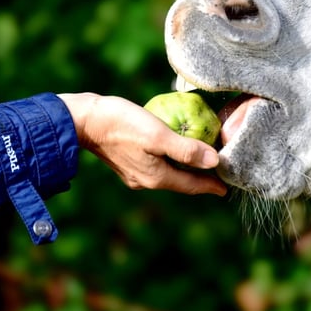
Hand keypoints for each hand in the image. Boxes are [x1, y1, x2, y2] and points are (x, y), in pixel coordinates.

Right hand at [59, 93, 226, 196]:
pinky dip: (171, 162)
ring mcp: (134, 174)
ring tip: (201, 163)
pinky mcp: (126, 163)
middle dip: (200, 179)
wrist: (84, 121)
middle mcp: (146, 181)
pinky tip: (174, 152)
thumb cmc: (121, 124)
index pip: (191, 185)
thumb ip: (186, 149)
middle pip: (181, 182)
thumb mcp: (157, 135)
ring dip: (186, 170)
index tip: (226, 189)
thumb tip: (214, 161)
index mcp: (156, 177)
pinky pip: (157, 166)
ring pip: (168, 175)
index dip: (210, 186)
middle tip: (218, 174)